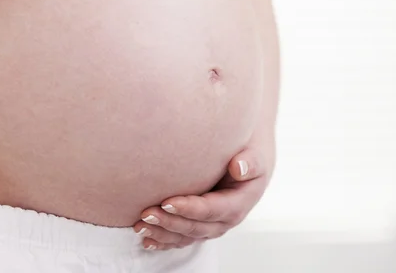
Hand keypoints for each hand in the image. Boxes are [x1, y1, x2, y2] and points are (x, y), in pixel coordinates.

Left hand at [133, 142, 273, 249]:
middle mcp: (225, 219)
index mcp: (239, 203)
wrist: (248, 158)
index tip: (168, 201)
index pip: (212, 210)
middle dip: (170, 223)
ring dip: (162, 234)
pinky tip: (146, 240)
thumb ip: (250, 161)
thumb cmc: (249, 154)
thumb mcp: (255, 155)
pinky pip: (181, 238)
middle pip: (196, 227)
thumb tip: (238, 167)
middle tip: (147, 213)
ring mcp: (211, 225)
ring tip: (140, 226)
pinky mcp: (199, 225)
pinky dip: (163, 241)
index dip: (190, 208)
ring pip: (185, 236)